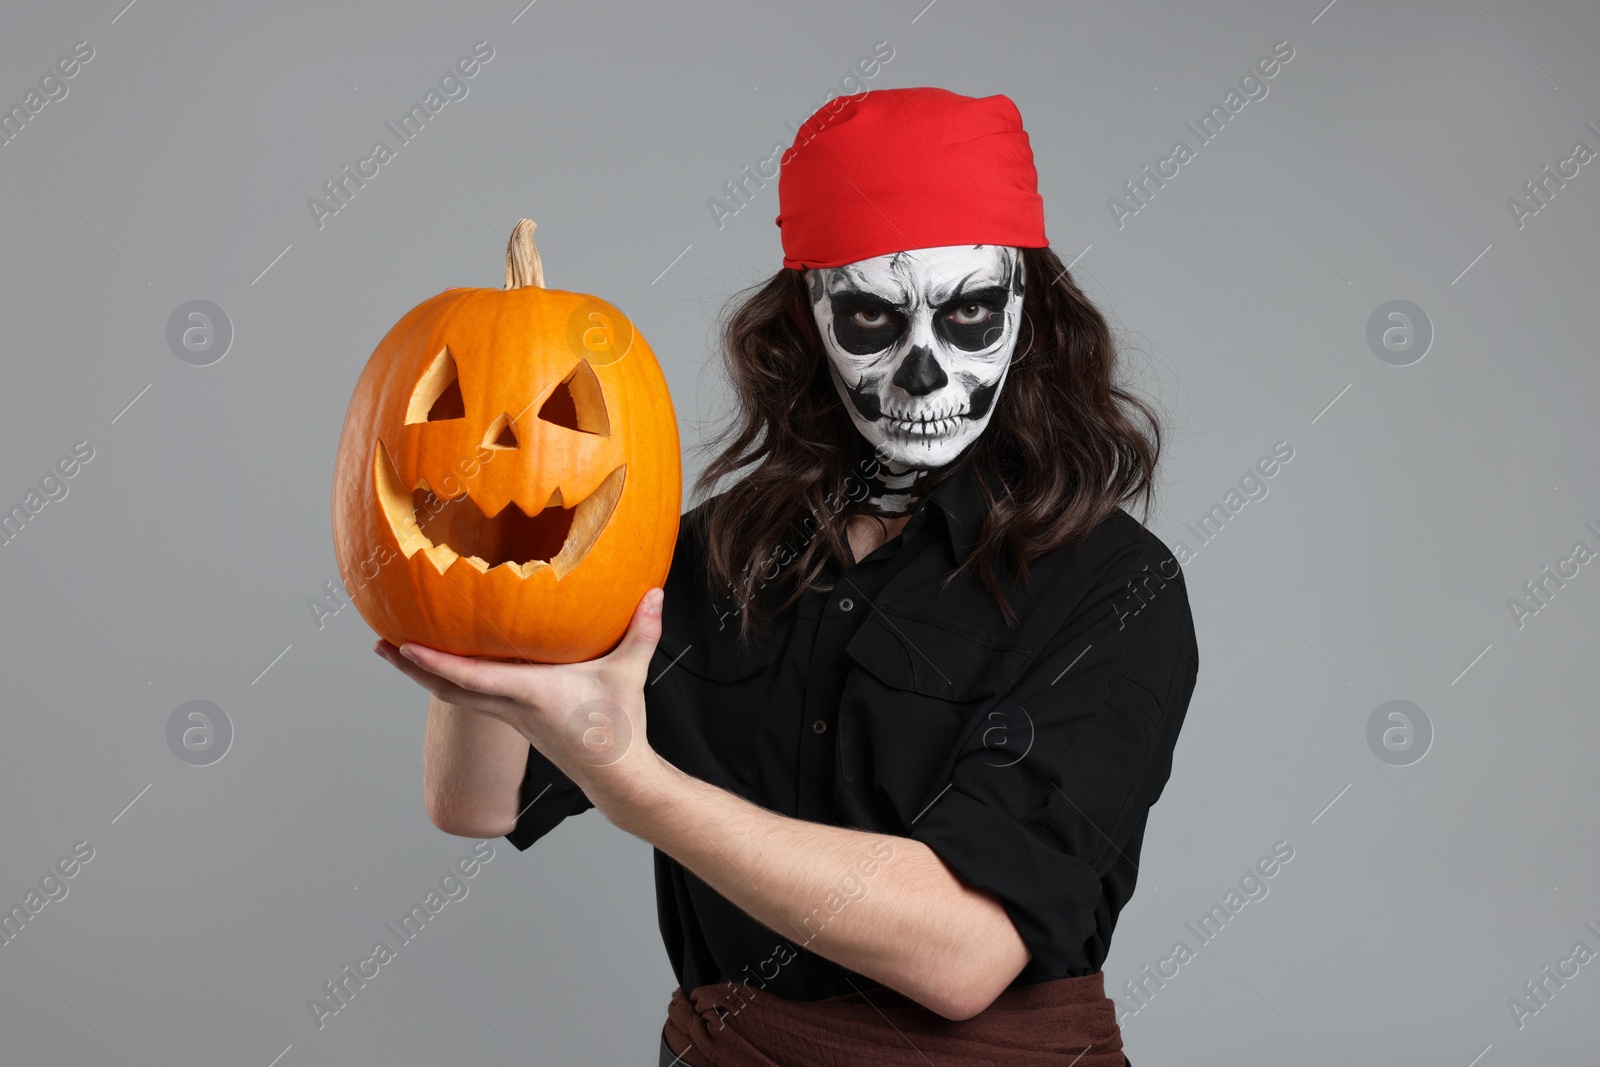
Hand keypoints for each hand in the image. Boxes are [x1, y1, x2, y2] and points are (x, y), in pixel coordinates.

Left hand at [374, 587, 670, 818]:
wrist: (616, 778)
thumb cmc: (618, 728)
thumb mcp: (629, 674)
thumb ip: (641, 632)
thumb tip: (655, 592)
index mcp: (529, 693)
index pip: (468, 677)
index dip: (432, 661)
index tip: (400, 644)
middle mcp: (510, 707)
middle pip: (446, 689)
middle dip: (411, 667)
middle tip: (379, 645)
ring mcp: (510, 717)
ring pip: (455, 696)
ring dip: (425, 674)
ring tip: (399, 651)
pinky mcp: (517, 721)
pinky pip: (472, 698)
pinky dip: (450, 680)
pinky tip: (447, 665)